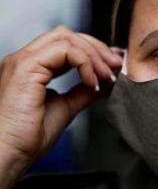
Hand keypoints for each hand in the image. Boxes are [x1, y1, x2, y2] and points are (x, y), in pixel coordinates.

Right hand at [0, 25, 121, 188]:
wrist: (11, 153)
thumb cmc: (29, 136)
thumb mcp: (67, 107)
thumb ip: (84, 91)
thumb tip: (105, 83)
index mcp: (34, 67)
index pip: (67, 43)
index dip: (93, 50)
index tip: (114, 64)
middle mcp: (26, 59)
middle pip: (67, 34)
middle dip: (96, 47)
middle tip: (115, 65)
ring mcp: (23, 60)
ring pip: (66, 37)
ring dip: (93, 55)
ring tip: (106, 75)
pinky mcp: (26, 66)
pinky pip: (64, 50)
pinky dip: (84, 62)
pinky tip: (91, 81)